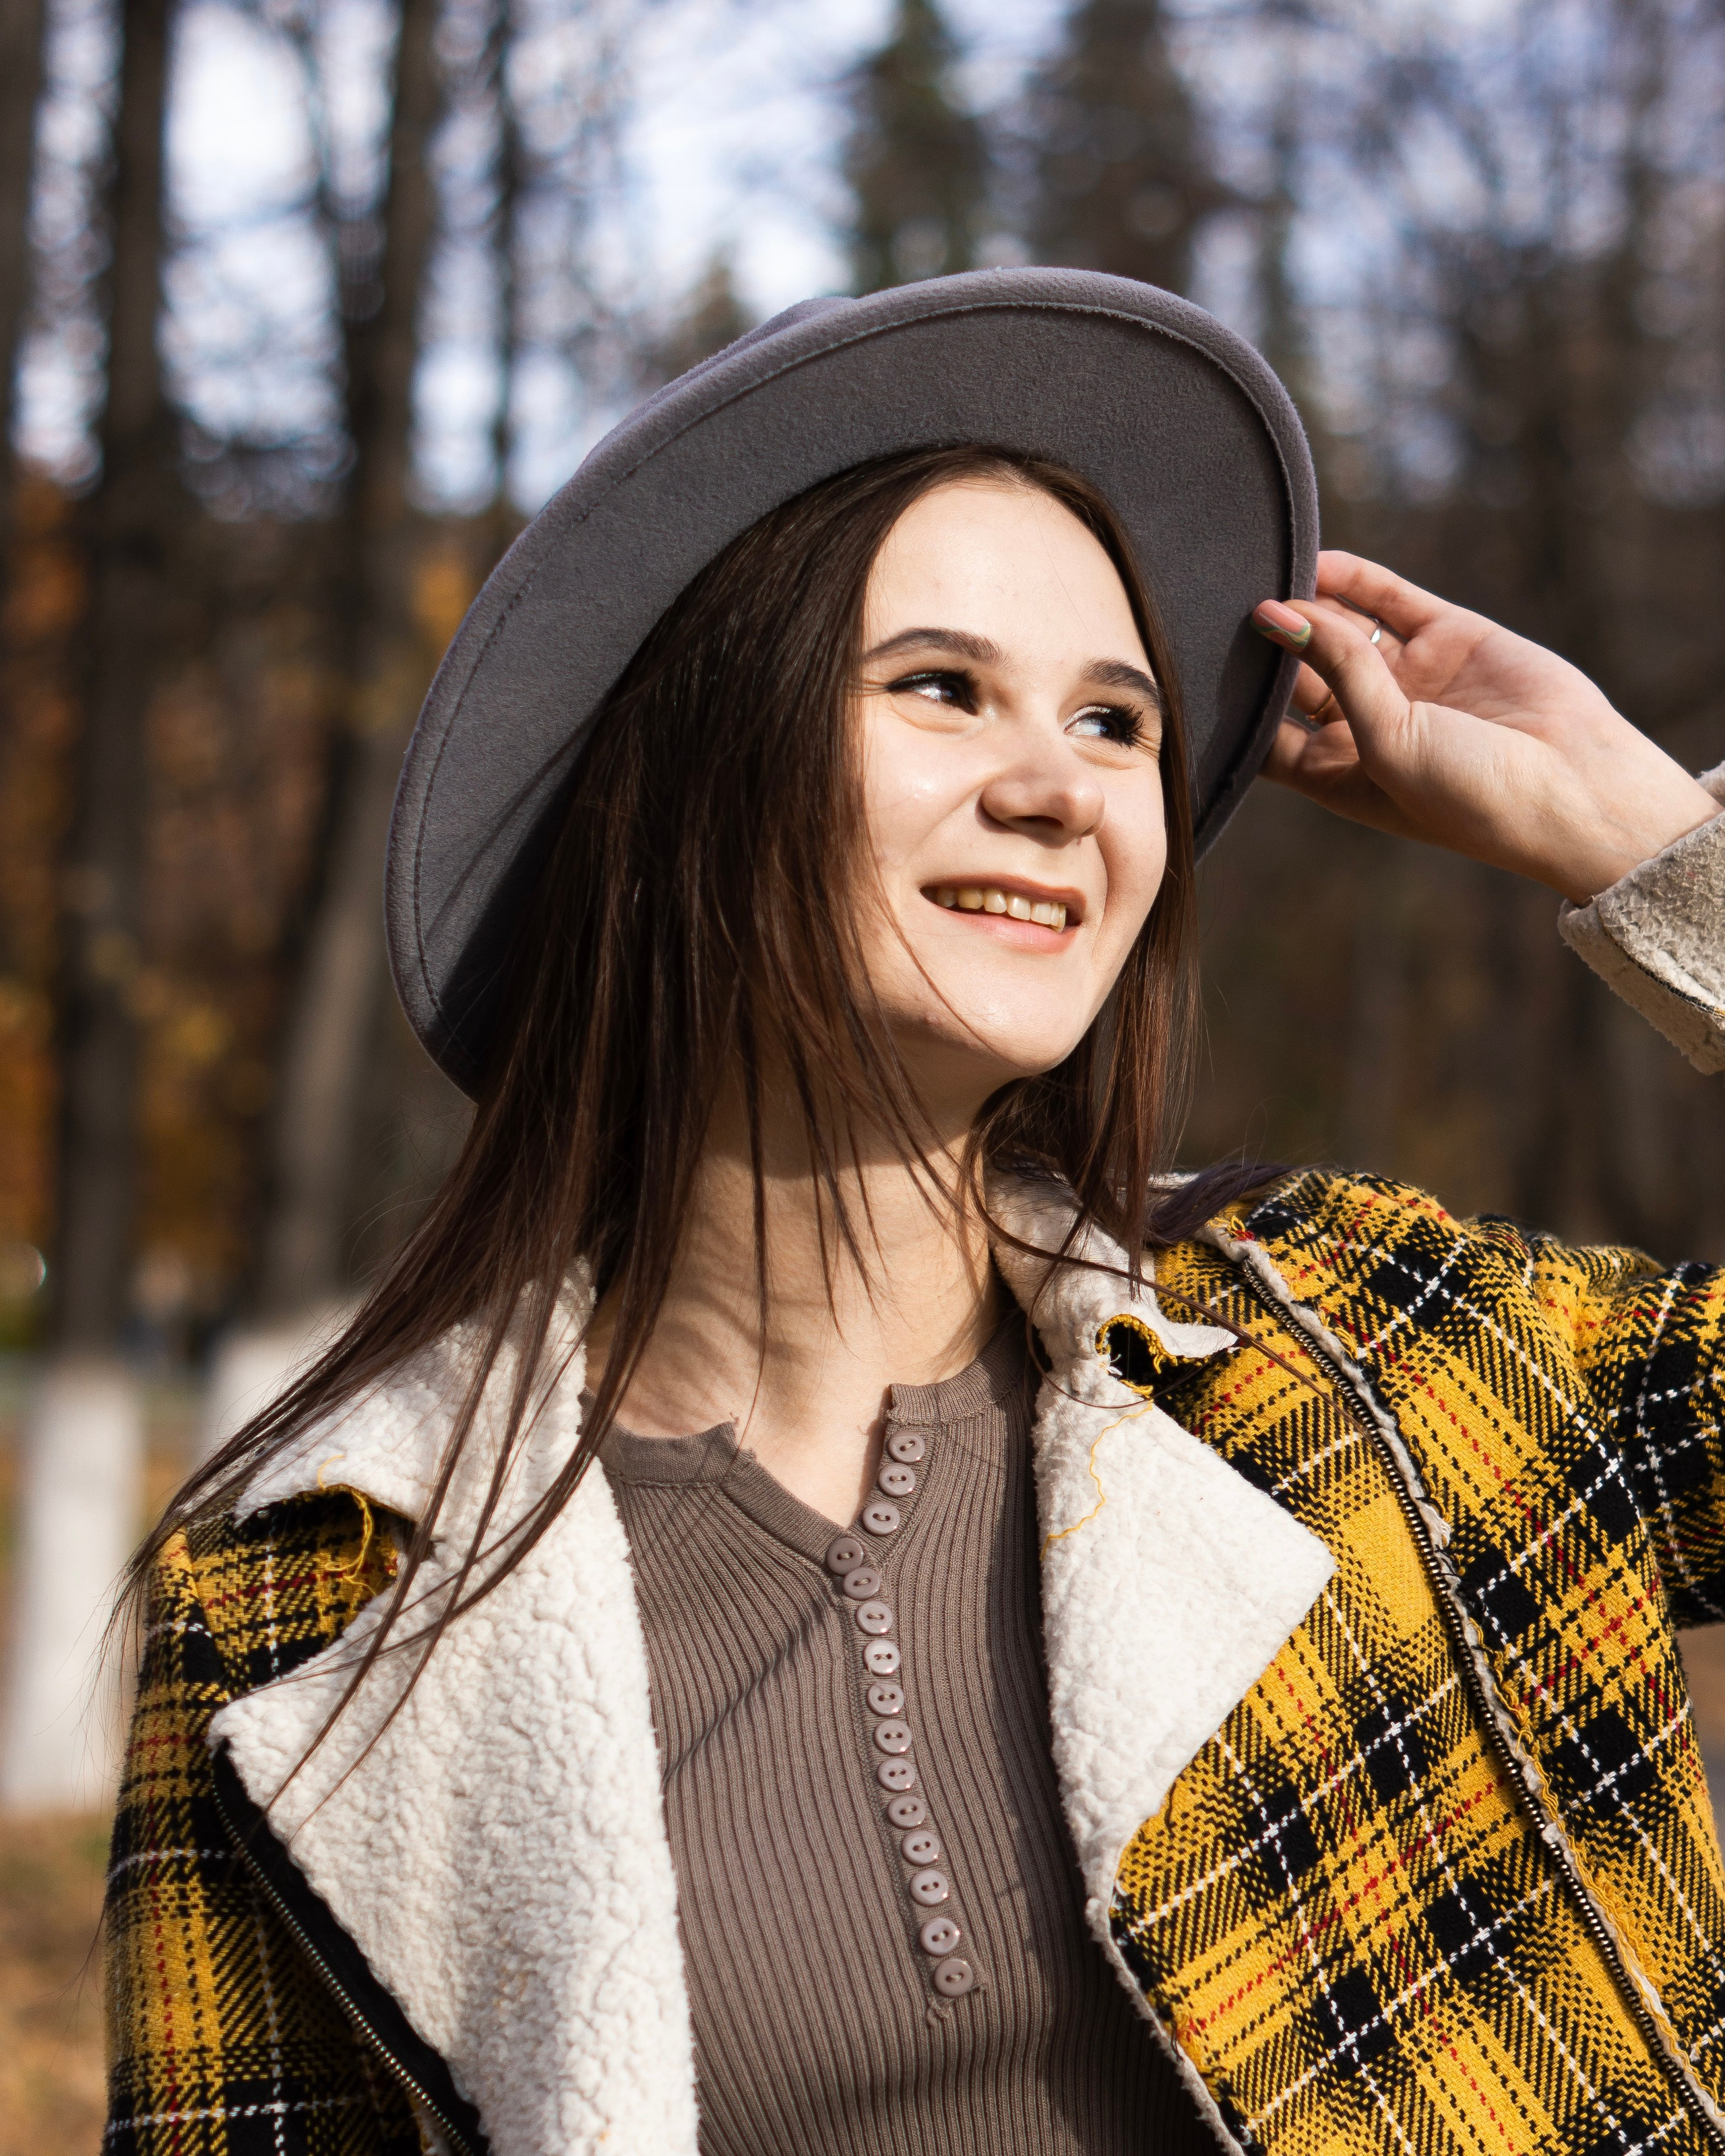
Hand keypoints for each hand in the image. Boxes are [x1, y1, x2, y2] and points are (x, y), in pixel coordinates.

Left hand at [1252, 552, 1718, 902]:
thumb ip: (1332, 672)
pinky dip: (1350, 578)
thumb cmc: (1471, 797)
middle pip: (1293, 676)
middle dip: (1259, 647)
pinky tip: (1309, 560)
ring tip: (1255, 571)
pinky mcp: (1447, 637)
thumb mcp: (1385, 742)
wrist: (1575, 787)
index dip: (1234, 704)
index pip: (1267, 737)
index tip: (1193, 670)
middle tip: (1211, 607)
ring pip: (1336, 630)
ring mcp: (1407, 678)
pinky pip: (1386, 600)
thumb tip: (1275, 611)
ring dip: (1301, 604)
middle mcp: (1368, 726)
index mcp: (1340, 776)